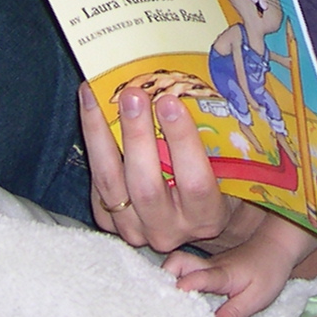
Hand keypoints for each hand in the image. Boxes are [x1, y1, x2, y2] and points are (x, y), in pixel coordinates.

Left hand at [77, 81, 266, 255]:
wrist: (195, 219)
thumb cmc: (217, 181)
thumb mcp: (226, 166)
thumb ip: (212, 139)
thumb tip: (189, 86)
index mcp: (207, 217)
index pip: (195, 182)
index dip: (182, 142)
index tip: (170, 101)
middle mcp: (169, 231)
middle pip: (146, 186)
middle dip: (136, 136)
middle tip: (132, 94)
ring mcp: (136, 231)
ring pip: (111, 183)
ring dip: (101, 135)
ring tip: (96, 94)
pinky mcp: (110, 224)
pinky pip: (96, 183)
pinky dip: (92, 144)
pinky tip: (90, 107)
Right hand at [166, 218, 316, 316]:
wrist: (276, 247)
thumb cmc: (268, 272)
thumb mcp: (256, 298)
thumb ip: (233, 313)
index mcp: (222, 274)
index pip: (200, 277)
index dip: (186, 286)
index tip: (173, 299)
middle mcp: (209, 266)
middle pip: (178, 262)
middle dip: (163, 278)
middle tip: (159, 301)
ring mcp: (206, 264)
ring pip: (178, 264)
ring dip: (167, 280)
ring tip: (162, 304)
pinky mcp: (207, 267)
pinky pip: (186, 270)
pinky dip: (176, 281)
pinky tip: (175, 298)